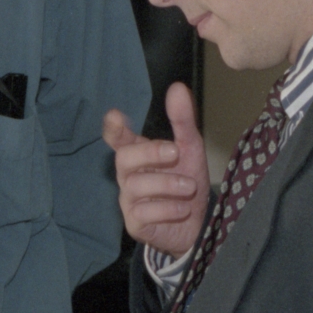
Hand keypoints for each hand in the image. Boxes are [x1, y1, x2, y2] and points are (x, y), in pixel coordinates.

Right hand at [103, 82, 210, 258]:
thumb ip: (182, 120)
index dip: (114, 128)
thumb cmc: (187, 182)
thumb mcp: (190, 149)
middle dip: (150, 153)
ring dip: (167, 184)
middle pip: (124, 159)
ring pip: (134, 186)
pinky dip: (167, 209)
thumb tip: (177, 87)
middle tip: (176, 153)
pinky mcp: (135, 224)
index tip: (115, 116)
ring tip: (190, 187)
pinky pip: (142, 213)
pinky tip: (183, 208)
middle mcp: (129, 176)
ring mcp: (129, 201)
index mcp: (139, 154)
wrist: (198, 223)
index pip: (118, 139)